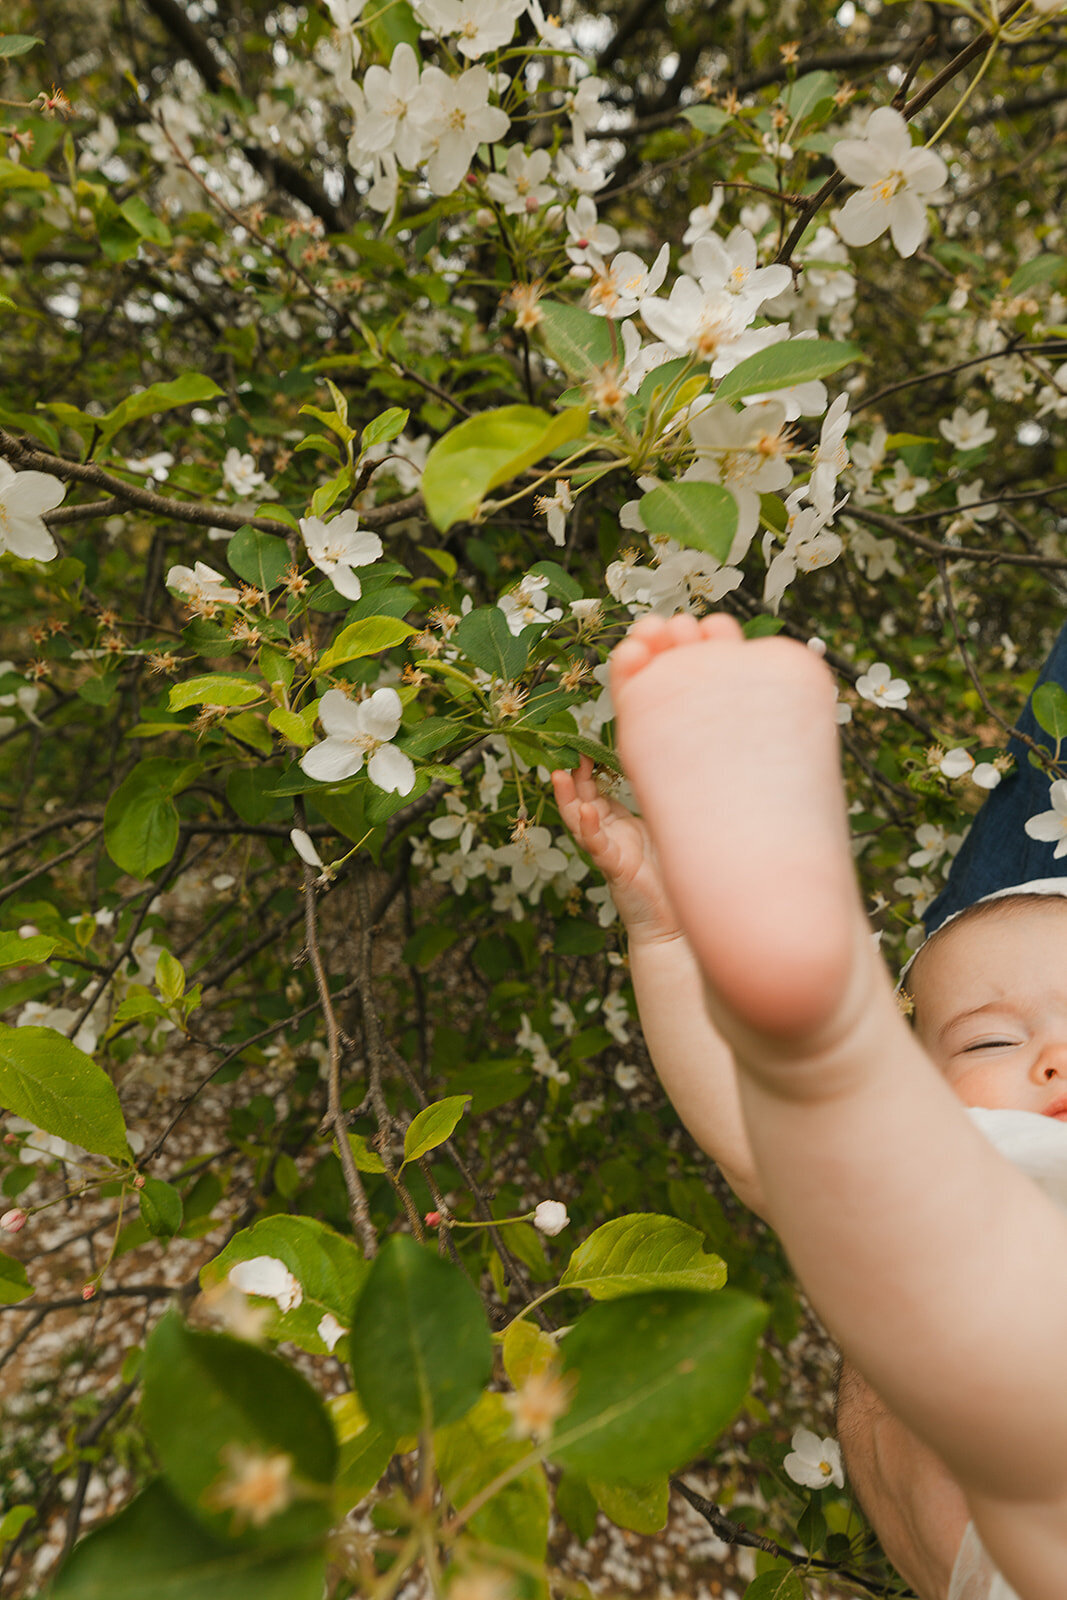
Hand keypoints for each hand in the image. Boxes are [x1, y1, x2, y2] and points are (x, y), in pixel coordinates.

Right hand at [551, 756, 681, 944]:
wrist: (670, 918)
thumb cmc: (665, 871)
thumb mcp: (657, 826)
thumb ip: (650, 801)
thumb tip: (657, 765)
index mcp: (615, 821)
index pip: (593, 788)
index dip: (586, 766)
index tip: (581, 742)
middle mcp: (606, 833)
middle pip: (580, 799)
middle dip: (571, 775)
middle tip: (562, 750)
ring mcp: (607, 850)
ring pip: (580, 821)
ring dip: (569, 798)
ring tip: (559, 776)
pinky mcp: (614, 868)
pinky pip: (598, 846)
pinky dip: (591, 829)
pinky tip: (585, 812)